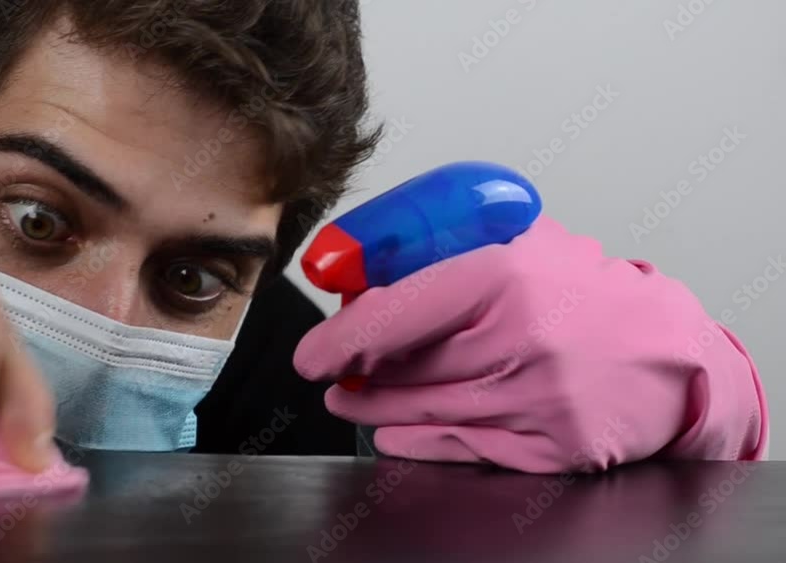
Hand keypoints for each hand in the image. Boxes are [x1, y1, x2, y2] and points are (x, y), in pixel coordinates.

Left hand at [295, 216, 765, 472]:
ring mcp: (536, 400)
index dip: (341, 340)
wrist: (667, 355)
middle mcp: (521, 341)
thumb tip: (370, 267)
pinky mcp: (550, 446)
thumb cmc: (588, 295)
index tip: (311, 354)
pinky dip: (415, 439)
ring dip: (375, 406)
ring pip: (424, 410)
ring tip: (351, 396)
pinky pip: (460, 446)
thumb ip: (453, 247)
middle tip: (332, 369)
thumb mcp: (523, 244)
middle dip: (356, 374)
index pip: (398, 314)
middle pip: (405, 369)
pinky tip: (392, 428)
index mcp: (506, 277)